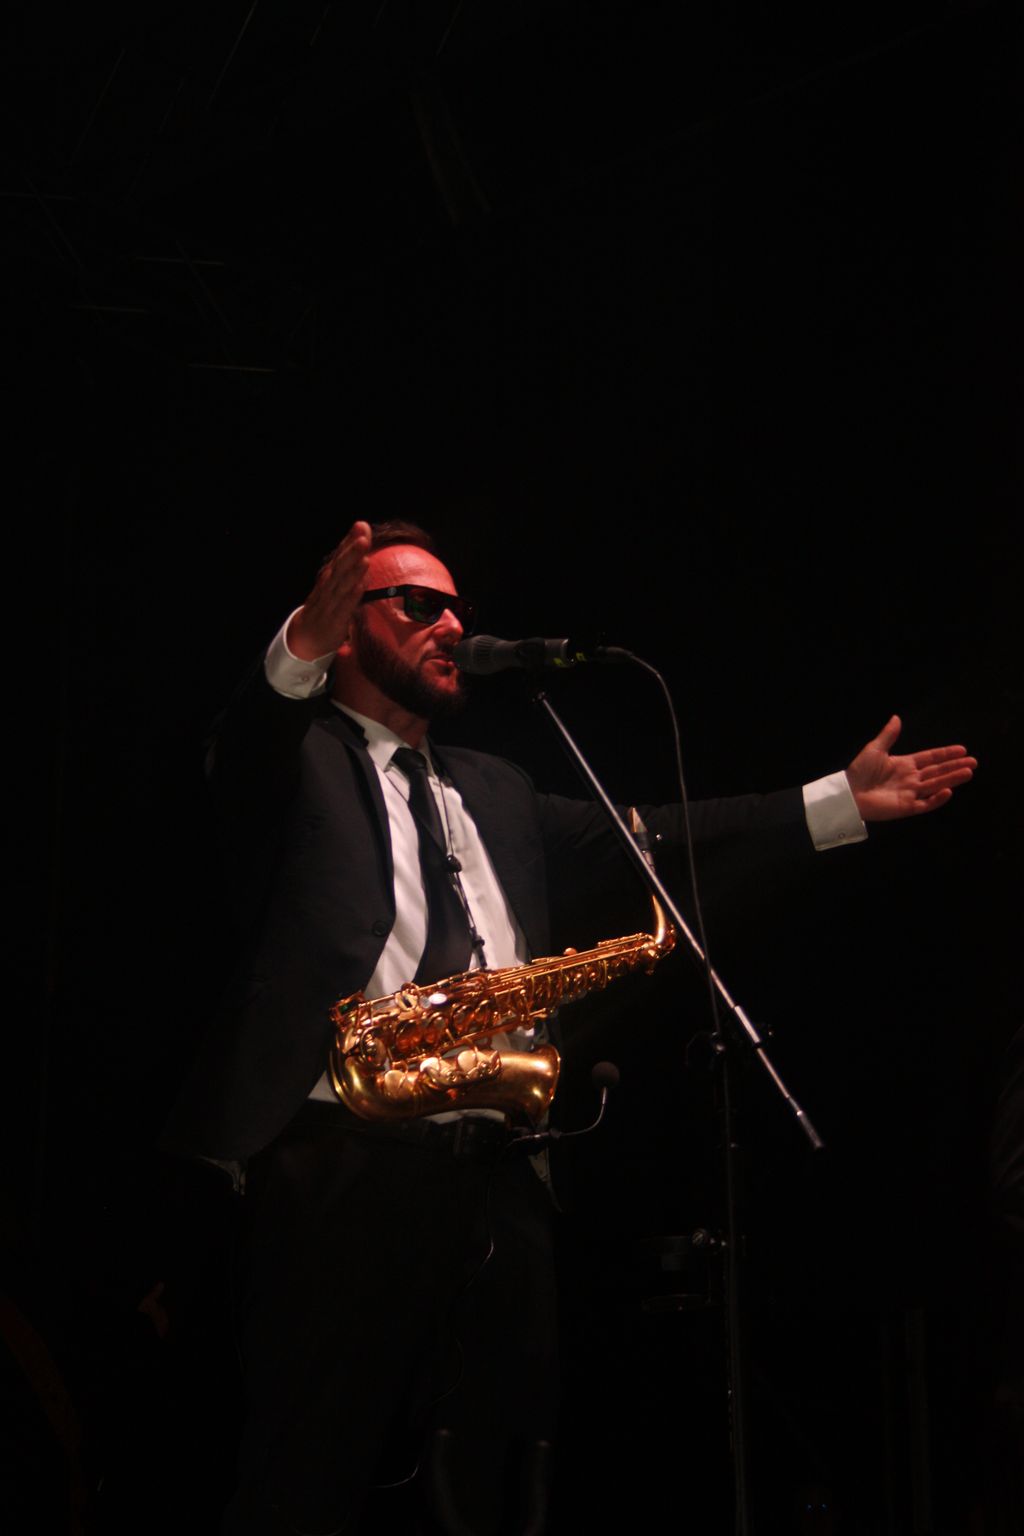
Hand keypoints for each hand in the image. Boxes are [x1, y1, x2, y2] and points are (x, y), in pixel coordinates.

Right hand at [287, 521, 371, 660]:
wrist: (304, 638)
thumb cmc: (324, 609)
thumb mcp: (335, 587)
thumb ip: (350, 570)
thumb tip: (365, 551)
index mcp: (329, 578)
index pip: (340, 556)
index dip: (349, 541)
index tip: (361, 525)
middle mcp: (327, 587)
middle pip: (340, 566)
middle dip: (351, 550)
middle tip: (362, 535)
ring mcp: (329, 604)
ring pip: (341, 585)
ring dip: (353, 571)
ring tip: (365, 557)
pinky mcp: (333, 620)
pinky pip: (343, 607)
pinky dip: (351, 596)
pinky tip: (360, 585)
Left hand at [846, 715, 975, 821]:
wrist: (848, 793)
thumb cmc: (859, 771)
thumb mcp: (875, 749)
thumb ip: (888, 735)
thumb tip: (897, 718)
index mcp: (904, 764)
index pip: (930, 758)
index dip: (945, 754)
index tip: (962, 750)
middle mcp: (911, 778)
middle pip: (938, 771)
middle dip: (955, 766)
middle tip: (973, 762)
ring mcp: (910, 793)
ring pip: (936, 785)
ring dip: (952, 779)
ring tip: (968, 772)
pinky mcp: (906, 807)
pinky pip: (925, 804)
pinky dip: (937, 799)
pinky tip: (948, 790)